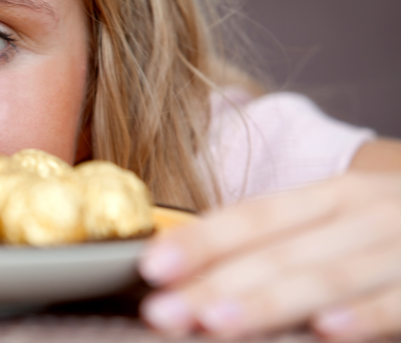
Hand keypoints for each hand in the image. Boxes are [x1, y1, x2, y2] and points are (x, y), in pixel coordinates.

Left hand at [139, 173, 400, 341]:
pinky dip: (369, 315)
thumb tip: (196, 274)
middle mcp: (364, 212)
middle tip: (162, 311)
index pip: (253, 217)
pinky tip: (330, 331)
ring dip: (271, 300)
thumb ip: (282, 242)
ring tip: (217, 322)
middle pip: (279, 250)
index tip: (150, 266)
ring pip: (329, 273)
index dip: (201, 242)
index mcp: (331, 196)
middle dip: (216, 283)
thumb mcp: (341, 222)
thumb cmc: (391, 232)